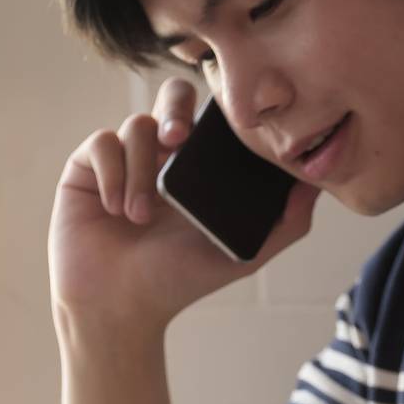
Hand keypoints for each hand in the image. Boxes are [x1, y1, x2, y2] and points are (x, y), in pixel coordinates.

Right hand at [48, 76, 319, 334]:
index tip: (219, 132)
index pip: (210, 116)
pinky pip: (101, 143)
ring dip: (141, 169)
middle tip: (178, 139)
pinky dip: (112, 172)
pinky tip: (116, 208)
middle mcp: (159, 155)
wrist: (121, 307)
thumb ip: (285, 223)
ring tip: (141, 215)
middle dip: (176, 109)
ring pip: (135, 125)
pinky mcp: (85, 168)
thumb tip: (317, 184)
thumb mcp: (243, 254)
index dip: (215, 112)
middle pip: (171, 96)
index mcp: (196, 167)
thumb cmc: (178, 281)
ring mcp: (122, 159)